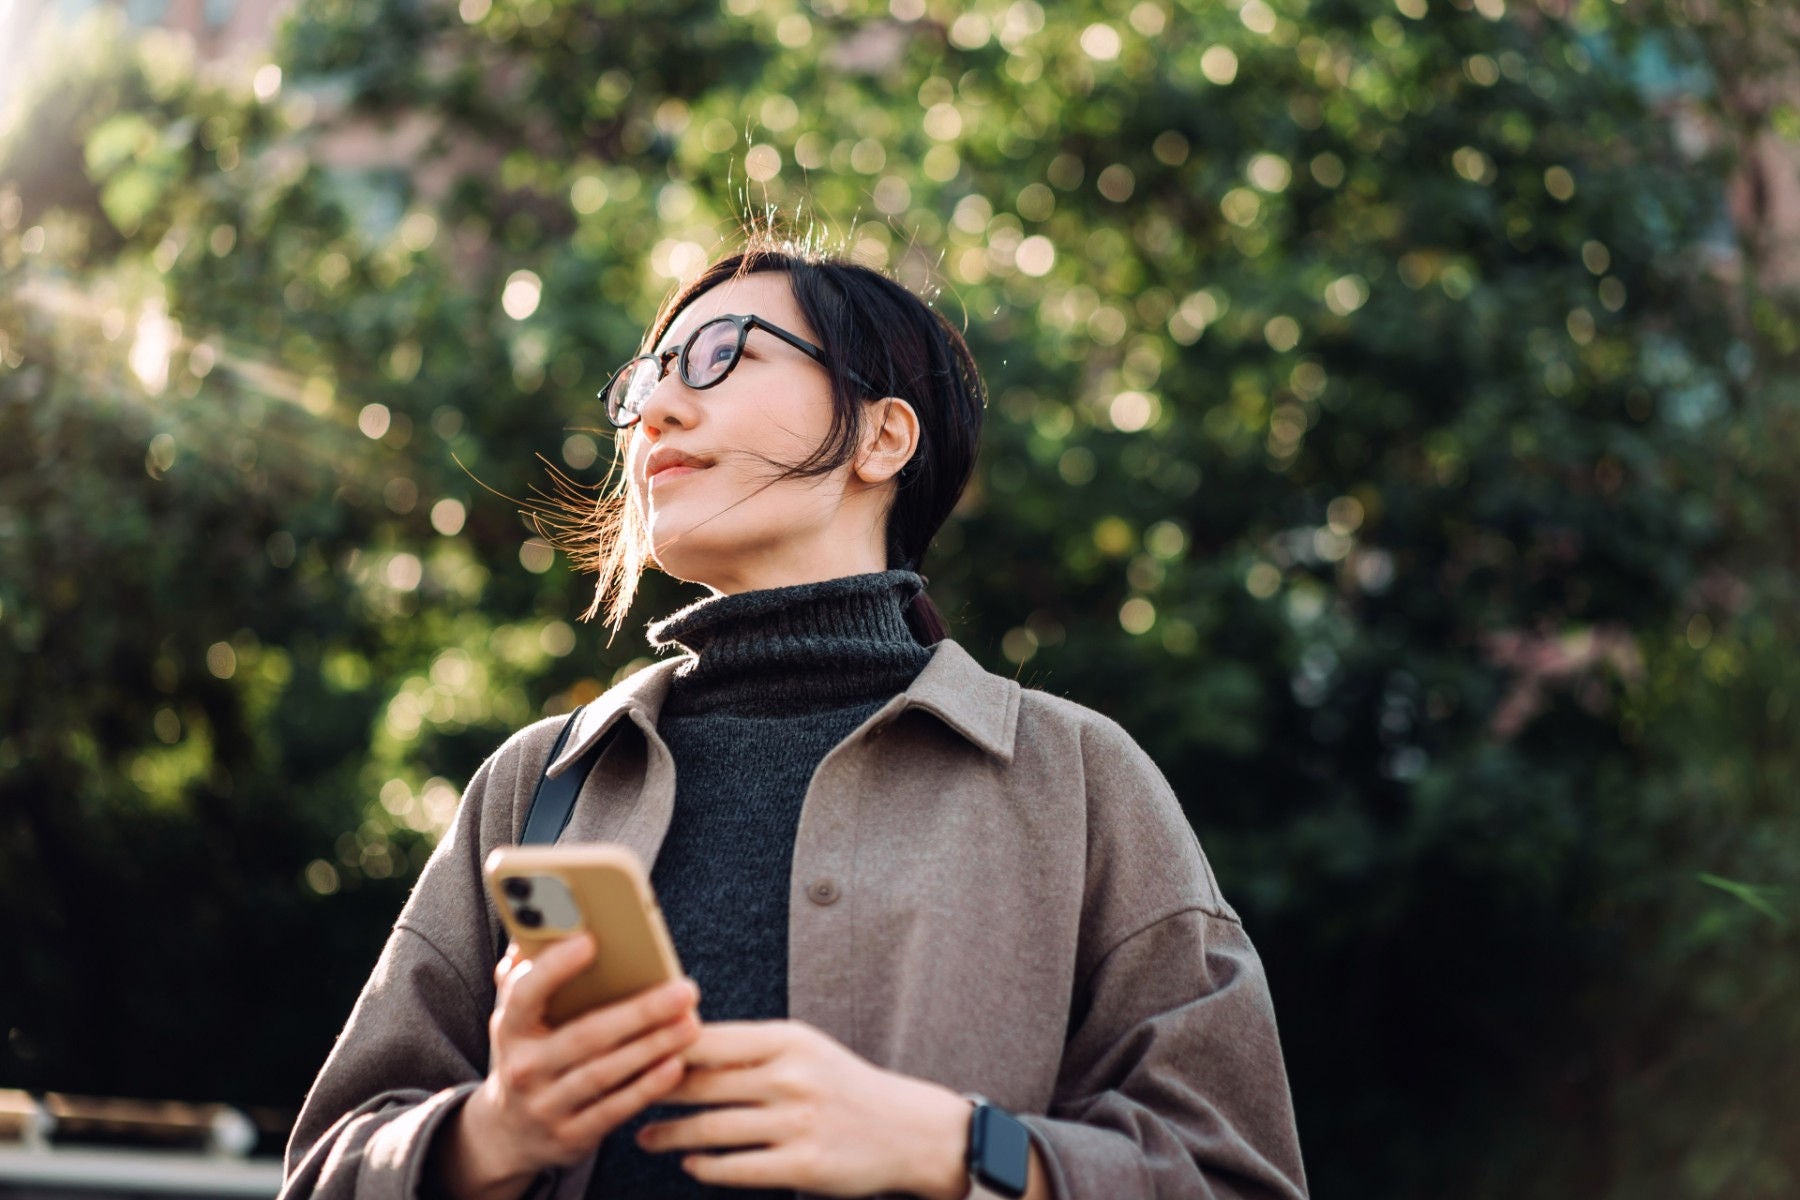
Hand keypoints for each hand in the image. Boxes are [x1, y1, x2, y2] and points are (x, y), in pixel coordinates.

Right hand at [429, 935, 701, 1199]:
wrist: (505, 1135)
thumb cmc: (527, 1052)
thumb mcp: (516, 1017)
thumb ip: (526, 973)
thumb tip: (542, 925)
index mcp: (509, 1028)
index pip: (526, 994)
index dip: (555, 968)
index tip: (591, 939)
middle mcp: (523, 1068)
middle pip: (584, 1036)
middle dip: (639, 1011)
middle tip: (685, 988)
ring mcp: (546, 1107)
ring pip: (605, 1073)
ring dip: (653, 1047)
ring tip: (691, 1022)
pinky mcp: (571, 1137)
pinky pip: (615, 1109)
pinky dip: (647, 1087)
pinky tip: (676, 1064)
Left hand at [634, 1020, 973, 1198]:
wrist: (908, 1130)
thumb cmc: (844, 1085)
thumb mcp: (804, 1049)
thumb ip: (749, 1047)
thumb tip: (679, 1041)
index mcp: (788, 1039)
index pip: (707, 1039)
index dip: (661, 1048)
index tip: (627, 1054)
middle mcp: (791, 1077)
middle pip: (699, 1085)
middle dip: (653, 1092)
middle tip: (620, 1096)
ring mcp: (797, 1123)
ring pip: (709, 1129)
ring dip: (668, 1135)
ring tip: (644, 1136)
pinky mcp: (803, 1167)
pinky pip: (736, 1168)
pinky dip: (705, 1166)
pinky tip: (689, 1163)